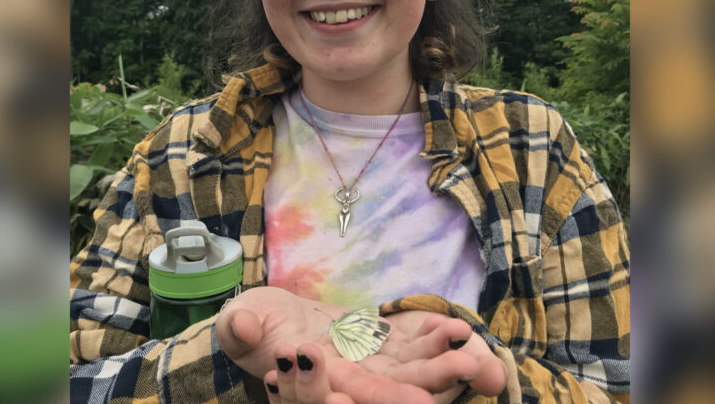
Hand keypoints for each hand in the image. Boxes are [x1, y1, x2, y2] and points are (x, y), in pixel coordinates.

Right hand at [216, 287, 490, 402]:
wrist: (274, 319)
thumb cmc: (252, 325)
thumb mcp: (240, 323)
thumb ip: (240, 327)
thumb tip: (243, 325)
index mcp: (313, 386)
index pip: (338, 398)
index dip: (370, 398)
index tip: (400, 397)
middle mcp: (349, 384)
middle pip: (387, 395)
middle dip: (423, 389)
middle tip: (457, 378)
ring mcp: (373, 367)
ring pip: (412, 376)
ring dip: (443, 368)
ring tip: (474, 357)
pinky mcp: (387, 345)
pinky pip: (415, 346)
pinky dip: (435, 339)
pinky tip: (456, 329)